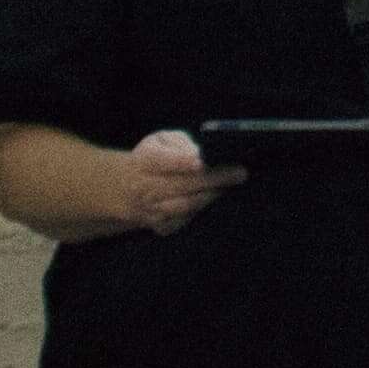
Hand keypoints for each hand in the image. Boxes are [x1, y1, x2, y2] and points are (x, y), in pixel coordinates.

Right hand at [119, 128, 247, 236]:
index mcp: (145, 161)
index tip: (201, 161)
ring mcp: (152, 210)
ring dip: (211, 195)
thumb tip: (201, 154)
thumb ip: (181, 143)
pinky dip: (201, 208)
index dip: (181, 162)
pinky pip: (185, 220)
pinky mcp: (161, 226)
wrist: (129, 188)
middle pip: (181, 185)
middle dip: (213, 179)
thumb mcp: (162, 141)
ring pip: (186, 205)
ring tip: (230, 184)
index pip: (163, 161)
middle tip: (239, 173)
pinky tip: (212, 196)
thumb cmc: (155, 158)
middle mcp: (145, 188)